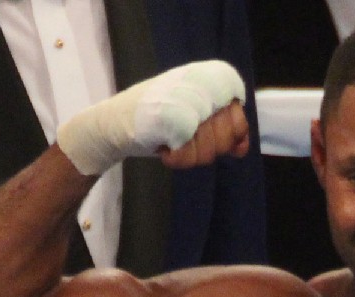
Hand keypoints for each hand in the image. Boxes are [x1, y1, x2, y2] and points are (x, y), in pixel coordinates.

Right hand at [57, 60, 245, 175]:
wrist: (112, 124)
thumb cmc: (155, 122)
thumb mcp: (194, 119)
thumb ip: (221, 127)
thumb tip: (242, 148)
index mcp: (206, 78)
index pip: (239, 116)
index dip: (229, 135)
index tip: (208, 134)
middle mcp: (198, 83)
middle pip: (227, 136)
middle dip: (207, 148)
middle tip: (184, 138)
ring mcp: (185, 100)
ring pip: (211, 149)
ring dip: (190, 155)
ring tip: (171, 140)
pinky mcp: (171, 118)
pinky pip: (190, 155)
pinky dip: (177, 159)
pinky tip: (164, 147)